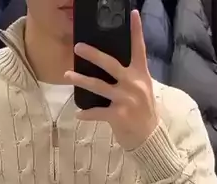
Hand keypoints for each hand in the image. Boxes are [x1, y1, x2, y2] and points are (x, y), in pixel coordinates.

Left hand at [65, 10, 157, 150]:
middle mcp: (133, 84)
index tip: (133, 13)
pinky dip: (86, 114)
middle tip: (78, 46)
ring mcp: (125, 99)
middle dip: (93, 55)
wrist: (149, 137)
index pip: (139, 48)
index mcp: (140, 74)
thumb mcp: (142, 89)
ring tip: (67, 74)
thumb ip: (130, 76)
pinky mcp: (118, 115)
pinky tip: (78, 114)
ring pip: (98, 86)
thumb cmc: (143, 112)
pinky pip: (97, 112)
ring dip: (80, 80)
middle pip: (110, 64)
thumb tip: (111, 65)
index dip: (136, 31)